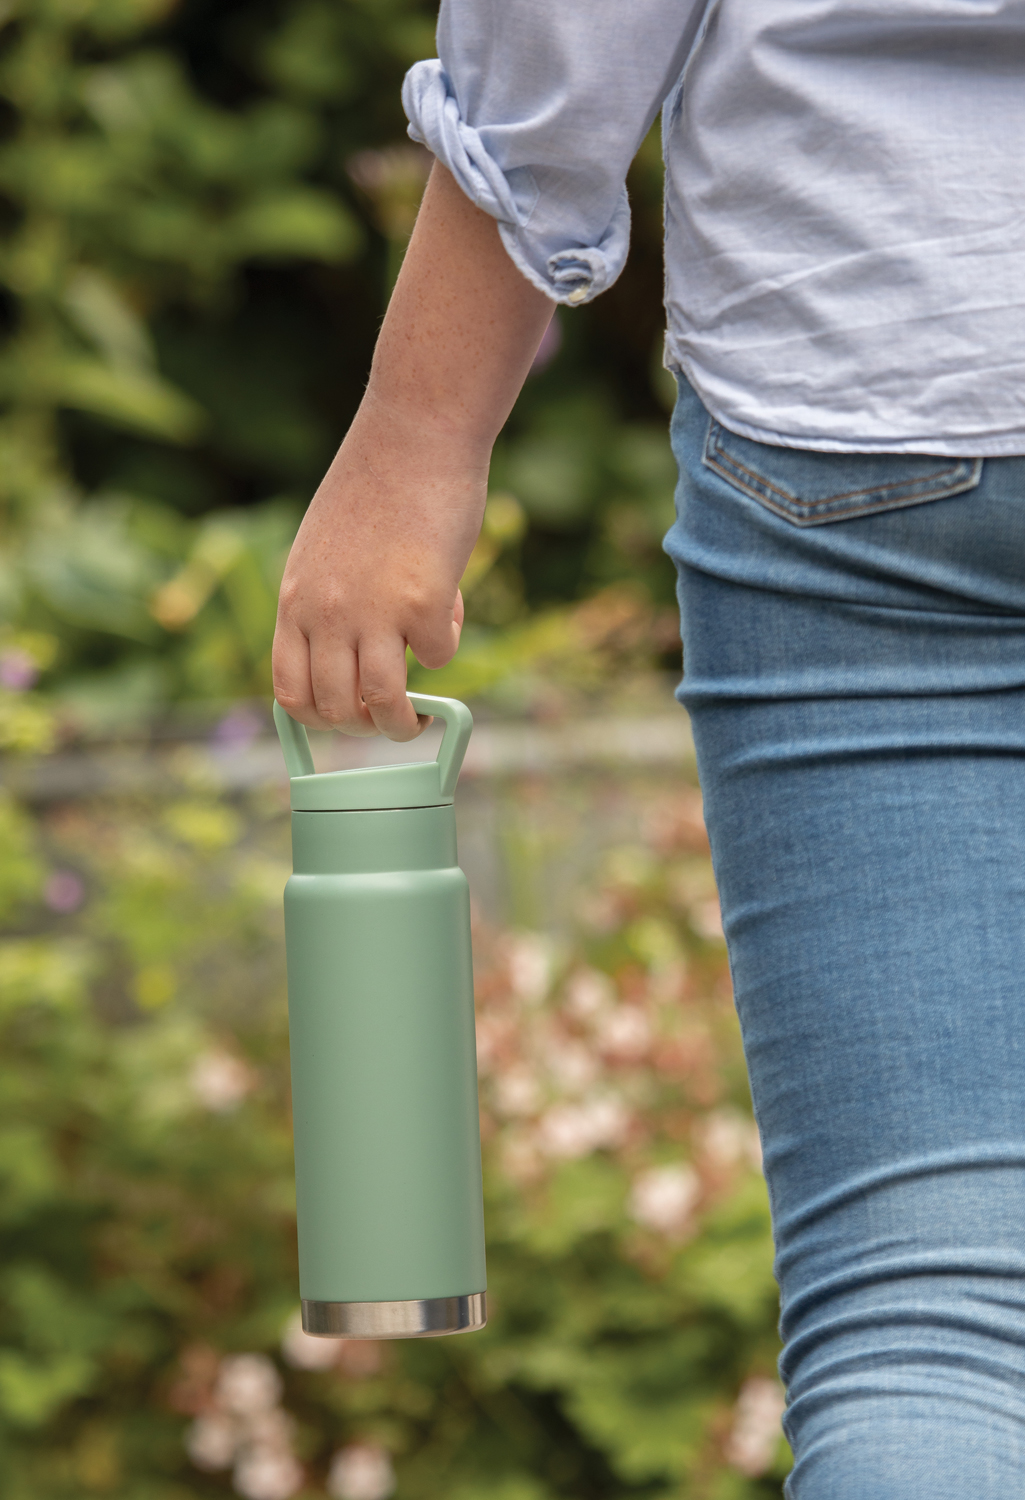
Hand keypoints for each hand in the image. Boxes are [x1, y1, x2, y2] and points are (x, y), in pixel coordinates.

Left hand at [272, 392, 486, 740]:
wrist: (413, 433)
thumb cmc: (373, 485)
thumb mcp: (321, 550)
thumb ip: (322, 603)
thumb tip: (343, 662)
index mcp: (294, 600)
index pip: (290, 693)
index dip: (318, 720)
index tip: (344, 718)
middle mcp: (326, 613)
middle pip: (336, 708)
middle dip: (365, 728)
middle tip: (391, 720)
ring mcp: (373, 610)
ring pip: (384, 704)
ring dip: (403, 723)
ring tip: (420, 720)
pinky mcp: (424, 602)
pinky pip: (438, 657)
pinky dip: (447, 646)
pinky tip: (450, 610)